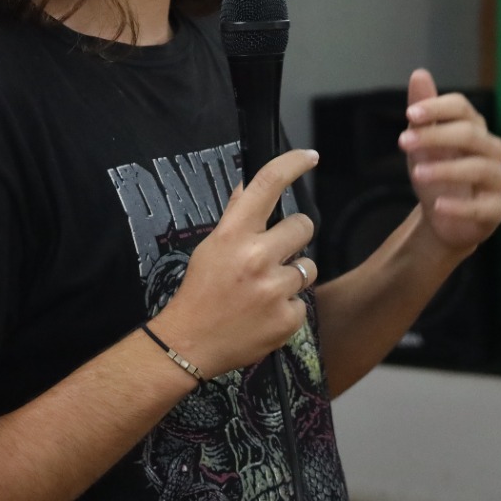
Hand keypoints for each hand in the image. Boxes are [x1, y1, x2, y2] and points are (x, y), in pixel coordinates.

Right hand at [149, 148, 319, 378]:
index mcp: (233, 235)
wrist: (190, 344)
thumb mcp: (211, 247)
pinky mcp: (288, 318)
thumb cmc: (200, 292)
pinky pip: (303, 301)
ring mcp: (275, 289)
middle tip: (271, 255)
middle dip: (292, 238)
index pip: (267, 186)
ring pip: (308, 266)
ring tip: (264, 289)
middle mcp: (256, 257)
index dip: (292, 164)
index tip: (309, 157)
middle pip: (303, 226)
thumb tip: (251, 187)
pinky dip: (288, 306)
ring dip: (292, 274)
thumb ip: (236, 218)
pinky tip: (264, 313)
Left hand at [399, 69, 500, 256]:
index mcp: (473, 128)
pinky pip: (485, 206)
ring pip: (480, 168)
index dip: (437, 107)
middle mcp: (490, 150)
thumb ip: (423, 113)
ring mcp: (496, 179)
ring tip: (416, 173)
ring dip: (446, 169)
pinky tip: (439, 205)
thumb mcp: (422, 142)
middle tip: (403, 142)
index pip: (462, 107)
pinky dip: (461, 206)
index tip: (410, 114)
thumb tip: (419, 73)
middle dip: (436, 136)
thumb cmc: (435, 170)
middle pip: (470, 134)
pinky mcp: (496, 209)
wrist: (441, 216)